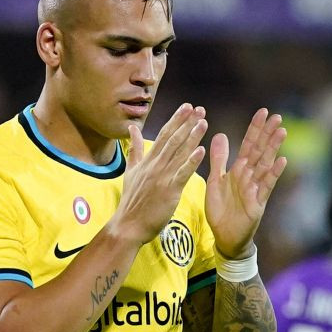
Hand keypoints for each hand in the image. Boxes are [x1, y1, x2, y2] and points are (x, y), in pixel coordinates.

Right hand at [110, 103, 206, 245]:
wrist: (128, 225)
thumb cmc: (132, 200)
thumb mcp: (130, 171)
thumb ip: (135, 149)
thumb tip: (132, 128)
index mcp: (148, 160)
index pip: (164, 135)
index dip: (176, 120)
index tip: (187, 107)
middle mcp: (155, 165)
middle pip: (173, 139)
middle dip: (186, 123)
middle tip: (199, 109)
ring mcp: (162, 177)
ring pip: (179, 153)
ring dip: (192, 137)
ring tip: (203, 122)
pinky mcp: (169, 190)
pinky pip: (182, 174)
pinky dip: (191, 162)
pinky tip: (201, 150)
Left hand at [206, 107, 286, 257]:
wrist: (224, 236)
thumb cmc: (220, 210)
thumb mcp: (214, 181)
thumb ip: (218, 159)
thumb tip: (219, 133)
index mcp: (238, 170)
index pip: (248, 145)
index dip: (255, 129)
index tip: (263, 112)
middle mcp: (249, 176)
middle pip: (260, 151)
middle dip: (267, 134)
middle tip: (277, 116)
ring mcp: (255, 188)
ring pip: (265, 164)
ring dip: (273, 148)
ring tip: (281, 131)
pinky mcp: (258, 202)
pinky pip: (266, 185)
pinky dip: (274, 173)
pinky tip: (282, 160)